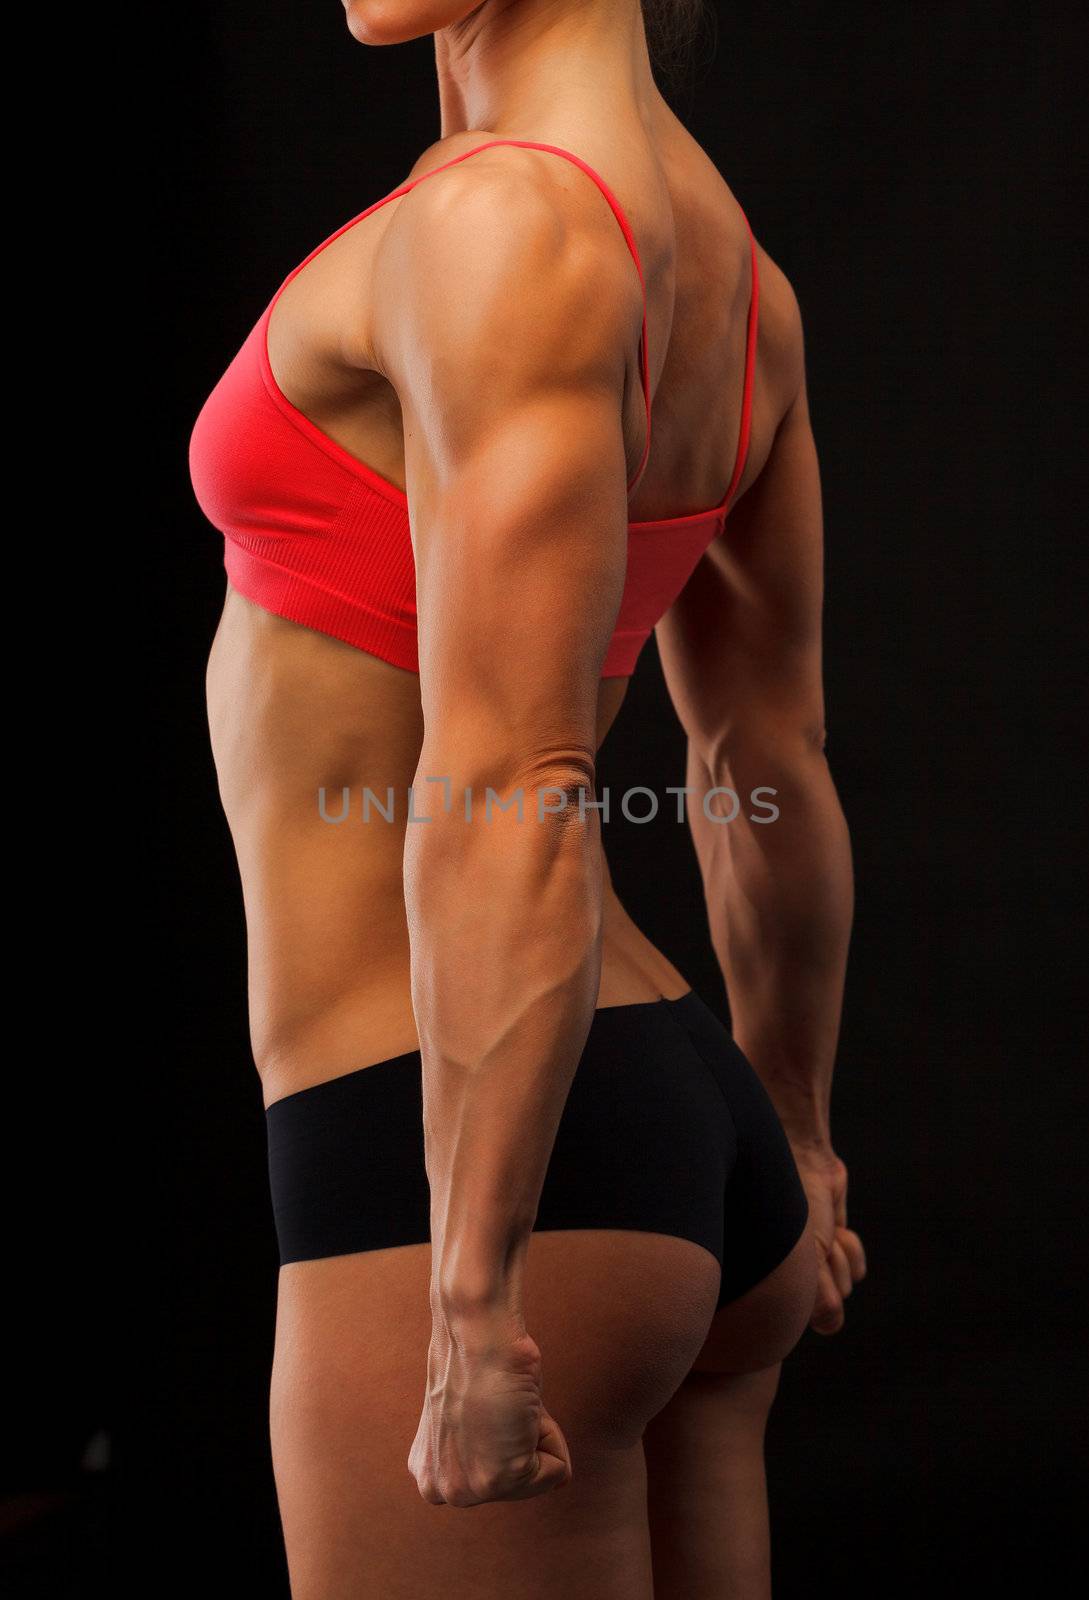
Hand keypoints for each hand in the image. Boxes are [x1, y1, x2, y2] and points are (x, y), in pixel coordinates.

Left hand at [409, 1313, 572, 1506]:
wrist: (476, 1335)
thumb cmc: (479, 1361)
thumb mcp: (476, 1422)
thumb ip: (498, 1452)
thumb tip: (558, 1477)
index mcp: (431, 1474)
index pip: (498, 1478)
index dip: (506, 1436)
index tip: (486, 1407)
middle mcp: (441, 1490)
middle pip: (519, 1484)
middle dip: (523, 1441)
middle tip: (500, 1405)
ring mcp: (467, 1490)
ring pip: (540, 1477)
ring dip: (537, 1435)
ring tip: (508, 1405)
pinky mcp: (497, 1480)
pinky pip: (556, 1470)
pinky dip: (549, 1434)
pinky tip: (518, 1407)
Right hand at [790, 1144, 866, 1334]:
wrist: (799, 1161)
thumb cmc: (789, 1211)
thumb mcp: (804, 1260)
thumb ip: (820, 1303)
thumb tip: (831, 1328)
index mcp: (766, 1287)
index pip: (800, 1321)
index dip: (812, 1294)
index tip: (803, 1263)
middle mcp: (787, 1283)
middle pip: (830, 1305)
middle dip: (829, 1271)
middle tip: (814, 1242)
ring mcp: (811, 1268)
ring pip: (845, 1287)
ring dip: (839, 1256)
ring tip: (821, 1228)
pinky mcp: (831, 1251)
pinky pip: (857, 1270)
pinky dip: (852, 1249)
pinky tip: (835, 1227)